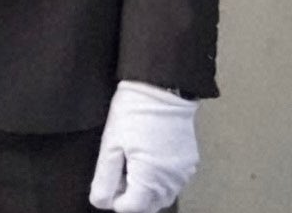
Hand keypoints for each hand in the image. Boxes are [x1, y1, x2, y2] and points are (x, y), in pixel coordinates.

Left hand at [89, 81, 198, 212]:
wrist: (161, 90)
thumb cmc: (131, 114)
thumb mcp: (111, 145)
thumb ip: (105, 178)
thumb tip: (100, 203)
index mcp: (151, 178)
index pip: (133, 208)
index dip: (117, 199)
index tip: (110, 180)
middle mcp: (172, 181)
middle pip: (149, 205)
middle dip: (132, 196)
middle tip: (119, 170)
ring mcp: (185, 173)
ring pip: (163, 195)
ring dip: (146, 190)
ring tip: (132, 162)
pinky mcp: (191, 163)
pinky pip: (174, 182)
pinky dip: (160, 180)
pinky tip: (148, 159)